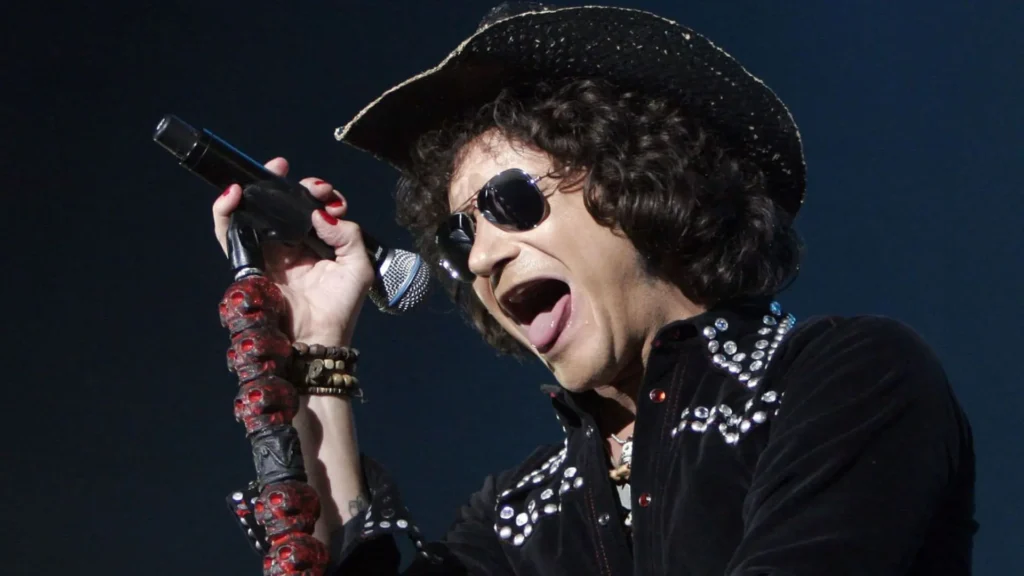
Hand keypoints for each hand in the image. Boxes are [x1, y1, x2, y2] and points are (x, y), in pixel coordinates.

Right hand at [212, 157, 373, 346]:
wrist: (315, 339)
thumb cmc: (340, 309)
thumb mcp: (358, 267)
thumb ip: (348, 235)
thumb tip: (321, 214)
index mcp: (318, 244)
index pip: (313, 209)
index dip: (318, 195)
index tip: (326, 193)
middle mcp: (291, 245)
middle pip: (283, 205)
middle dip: (289, 184)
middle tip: (297, 179)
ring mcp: (268, 253)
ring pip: (255, 212)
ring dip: (258, 188)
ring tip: (269, 172)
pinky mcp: (248, 263)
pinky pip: (229, 234)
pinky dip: (225, 212)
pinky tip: (232, 193)